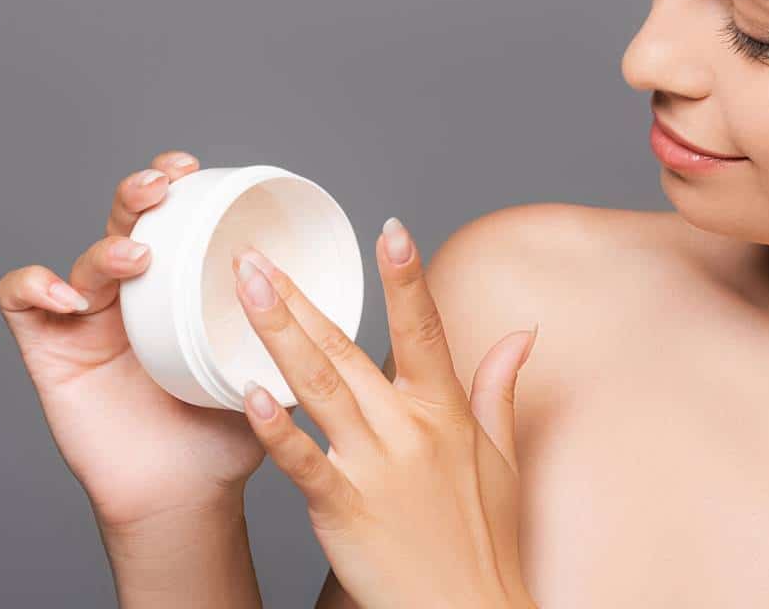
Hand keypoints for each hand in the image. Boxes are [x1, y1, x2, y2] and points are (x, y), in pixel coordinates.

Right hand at [0, 151, 273, 531]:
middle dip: (139, 193)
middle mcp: (133, 295)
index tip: (195, 170)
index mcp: (180, 290)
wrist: (186, 496)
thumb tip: (337, 297)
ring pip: (82, 258)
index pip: (170, 220)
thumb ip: (289, 335)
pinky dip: (35, 285)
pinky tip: (69, 297)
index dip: (172, 186)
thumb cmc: (224, 435)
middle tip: (164, 186)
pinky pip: (21, 302)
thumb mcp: (267, 372)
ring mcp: (89, 320)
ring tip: (138, 258)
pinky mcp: (50, 351)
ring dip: (106, 247)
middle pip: (123, 223)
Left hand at [230, 217, 538, 608]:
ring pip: (320, 386)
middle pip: (348, 348)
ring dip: (278, 332)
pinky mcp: (345, 509)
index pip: (425, 329)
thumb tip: (522, 333)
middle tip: (256, 255)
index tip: (388, 228)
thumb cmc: (484, 540)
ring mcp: (376, 467)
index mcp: (445, 412)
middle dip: (299, 296)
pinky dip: (276, 427)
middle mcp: (409, 429)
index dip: (407, 277)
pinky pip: (304, 461)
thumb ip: (499, 387)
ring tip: (245, 290)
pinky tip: (248, 392)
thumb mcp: (503, 457)